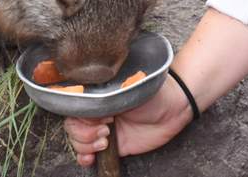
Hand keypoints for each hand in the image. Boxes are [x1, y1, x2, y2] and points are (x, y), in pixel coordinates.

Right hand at [64, 75, 192, 167]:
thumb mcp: (126, 89)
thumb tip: (87, 108)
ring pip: (78, 141)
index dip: (80, 117)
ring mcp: (103, 129)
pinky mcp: (114, 145)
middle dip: (84, 133)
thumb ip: (105, 98)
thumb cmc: (152, 90)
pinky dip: (85, 157)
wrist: (174, 107)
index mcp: (98, 94)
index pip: (73, 107)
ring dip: (86, 146)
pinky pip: (90, 154)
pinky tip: (91, 158)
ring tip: (106, 140)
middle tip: (106, 129)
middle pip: (73, 127)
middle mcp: (98, 111)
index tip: (99, 117)